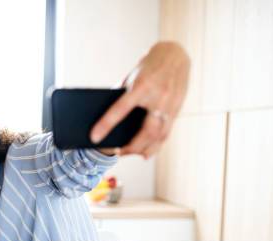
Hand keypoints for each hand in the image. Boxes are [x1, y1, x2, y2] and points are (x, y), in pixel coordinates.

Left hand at [90, 41, 189, 158]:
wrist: (175, 54)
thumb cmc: (147, 66)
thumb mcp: (132, 77)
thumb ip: (123, 96)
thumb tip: (110, 119)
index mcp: (141, 85)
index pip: (120, 109)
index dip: (106, 125)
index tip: (94, 138)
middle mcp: (158, 96)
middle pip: (145, 131)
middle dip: (132, 147)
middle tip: (119, 153)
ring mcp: (170, 104)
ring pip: (158, 135)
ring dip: (145, 149)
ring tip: (133, 155)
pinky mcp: (177, 108)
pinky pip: (167, 131)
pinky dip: (157, 144)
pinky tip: (147, 151)